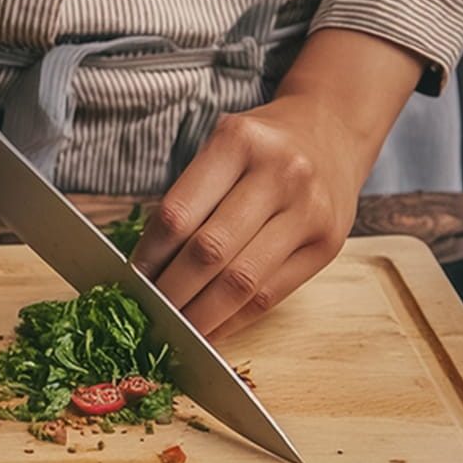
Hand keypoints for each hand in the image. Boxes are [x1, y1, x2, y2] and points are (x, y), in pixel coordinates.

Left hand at [129, 29, 423, 338]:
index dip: (148, 257)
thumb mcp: (222, 148)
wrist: (333, 130)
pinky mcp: (327, 245)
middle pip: (209, 252)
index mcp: (238, 141)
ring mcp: (308, 210)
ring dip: (200, 316)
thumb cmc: (262, 146)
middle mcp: (279, 173)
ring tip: (174, 332)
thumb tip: (146, 270)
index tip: (130, 283)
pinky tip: (210, 330)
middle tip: (146, 315)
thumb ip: (190, 199)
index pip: (178, 214)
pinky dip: (233, 321)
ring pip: (241, 282)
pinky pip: (270, 296)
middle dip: (171, 294)